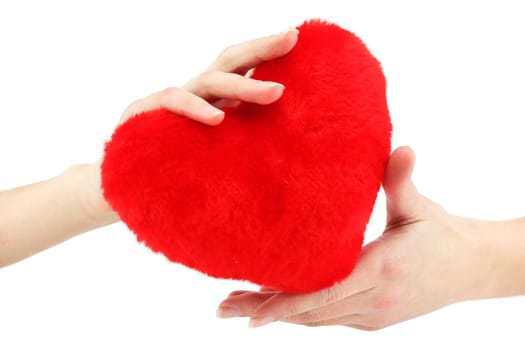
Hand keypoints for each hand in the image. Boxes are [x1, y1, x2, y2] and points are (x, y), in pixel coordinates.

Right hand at [87, 28, 299, 217]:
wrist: (123, 185)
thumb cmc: (177, 168)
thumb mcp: (216, 153)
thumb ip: (241, 139)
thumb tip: (285, 144)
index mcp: (213, 99)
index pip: (242, 68)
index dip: (266, 52)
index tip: (296, 39)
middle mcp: (195, 94)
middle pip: (229, 61)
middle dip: (261, 48)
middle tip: (290, 39)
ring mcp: (170, 101)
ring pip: (208, 81)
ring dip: (243, 85)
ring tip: (275, 93)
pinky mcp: (145, 113)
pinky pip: (173, 103)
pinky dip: (196, 109)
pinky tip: (217, 118)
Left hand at [216, 146, 502, 329]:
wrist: (473, 267)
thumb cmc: (444, 234)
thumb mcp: (420, 208)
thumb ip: (402, 180)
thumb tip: (403, 148)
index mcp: (381, 271)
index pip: (324, 294)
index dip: (285, 306)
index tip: (251, 314)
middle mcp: (374, 301)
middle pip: (310, 312)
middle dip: (265, 311)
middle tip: (223, 309)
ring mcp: (374, 315)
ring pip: (317, 320)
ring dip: (278, 315)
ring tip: (239, 310)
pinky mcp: (375, 319)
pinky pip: (330, 320)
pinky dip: (302, 316)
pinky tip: (277, 308)